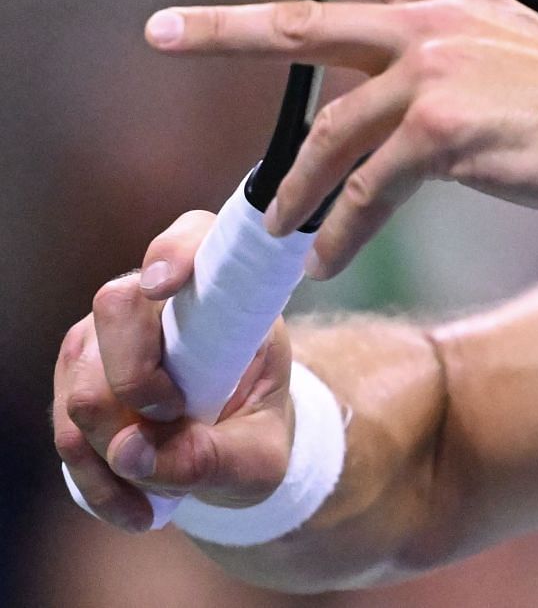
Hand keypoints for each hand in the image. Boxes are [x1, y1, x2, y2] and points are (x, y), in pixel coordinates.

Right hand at [53, 212, 293, 530]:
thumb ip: (211, 455)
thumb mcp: (259, 453)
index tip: (165, 284)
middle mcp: (155, 300)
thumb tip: (129, 453)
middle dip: (133, 383)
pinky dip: (98, 478)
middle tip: (174, 422)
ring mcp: (106, 338)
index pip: (194, 238)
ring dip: (113, 452)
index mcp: (222, 289)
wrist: (236, 447)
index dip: (174, 251)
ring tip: (160, 499)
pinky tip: (137, 510)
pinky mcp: (76, 380)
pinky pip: (67, 431)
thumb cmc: (257, 426)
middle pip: (114, 312)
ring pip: (81, 383)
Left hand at [144, 0, 537, 277]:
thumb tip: (393, 98)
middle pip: (305, 24)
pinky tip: (329, 255)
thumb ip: (448, 58)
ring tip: (274, 226)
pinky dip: (343, 231)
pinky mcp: (441, 133)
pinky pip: (367, 192)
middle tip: (159, 28)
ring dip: (292, 189)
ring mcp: (433, 76)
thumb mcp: (510, 51)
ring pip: (328, 133)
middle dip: (223, 28)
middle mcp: (433, 25)